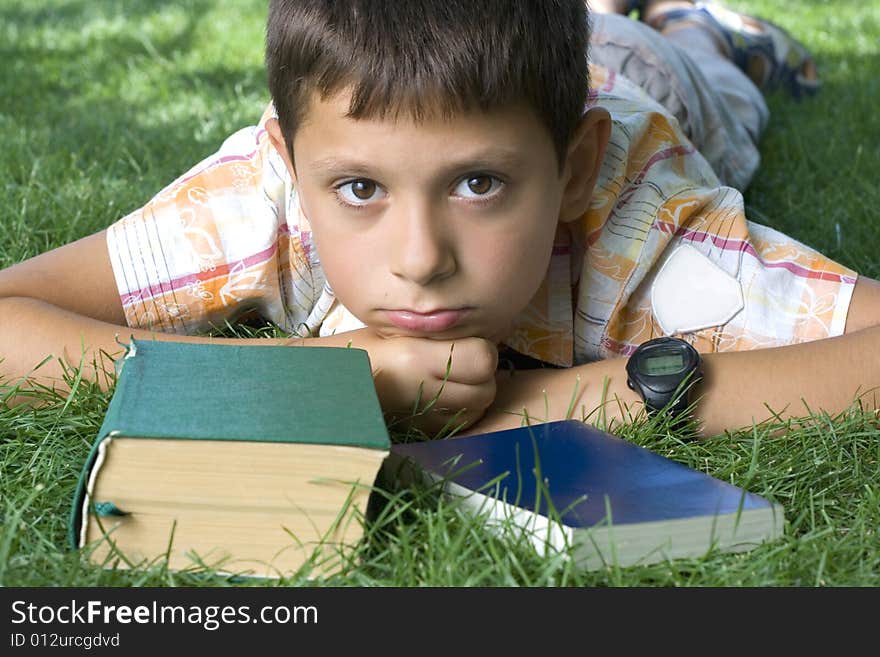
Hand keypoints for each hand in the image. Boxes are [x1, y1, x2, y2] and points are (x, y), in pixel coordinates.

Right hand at [351, 328, 498, 436]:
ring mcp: (424, 418)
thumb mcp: (399, 331)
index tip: (467, 344)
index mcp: (417, 357)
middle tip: (464, 363)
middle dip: (482, 376)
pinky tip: (444, 397)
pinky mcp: (422, 434)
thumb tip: (479, 333)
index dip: (482, 350)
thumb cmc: (364, 350)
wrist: (331, 386)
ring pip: (478, 410)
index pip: (483, 358)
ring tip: (453, 380)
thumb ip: (439, 333)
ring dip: (474, 395)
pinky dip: (461, 411)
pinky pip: (462, 424)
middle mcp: (424, 391)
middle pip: (486, 389)